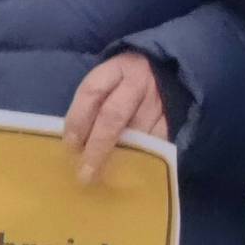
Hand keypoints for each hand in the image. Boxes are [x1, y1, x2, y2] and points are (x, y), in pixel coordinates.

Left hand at [64, 53, 170, 185]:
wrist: (166, 70)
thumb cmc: (126, 80)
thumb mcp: (108, 79)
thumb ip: (91, 105)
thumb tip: (75, 144)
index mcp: (116, 69)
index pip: (91, 92)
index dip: (77, 120)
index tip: (70, 146)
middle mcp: (138, 82)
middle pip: (112, 115)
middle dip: (96, 147)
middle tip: (85, 174)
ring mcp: (158, 100)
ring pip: (136, 134)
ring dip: (119, 158)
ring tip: (105, 176)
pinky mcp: (174, 118)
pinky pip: (156, 144)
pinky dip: (142, 159)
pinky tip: (129, 170)